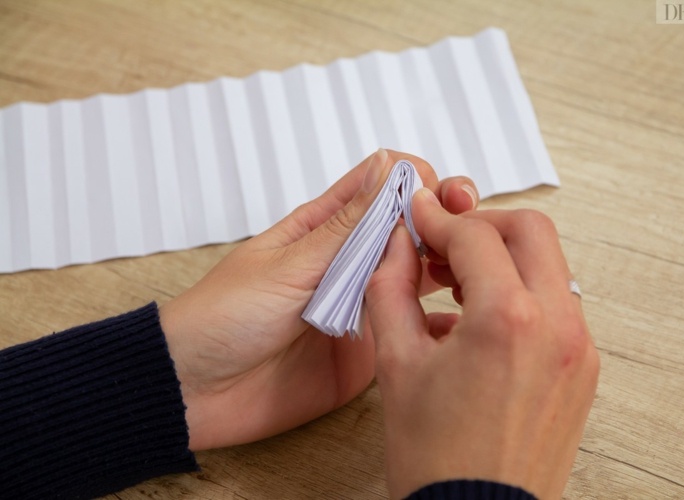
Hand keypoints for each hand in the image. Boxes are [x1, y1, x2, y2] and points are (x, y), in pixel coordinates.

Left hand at [159, 149, 478, 450]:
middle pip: (408, 228)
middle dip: (442, 219)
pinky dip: (439, 322)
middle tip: (465, 227)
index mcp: (323, 229)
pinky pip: (411, 329)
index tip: (438, 192)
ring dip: (447, 264)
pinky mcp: (369, 350)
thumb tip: (389, 167)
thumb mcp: (288, 265)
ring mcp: (362, 305)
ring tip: (474, 267)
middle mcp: (348, 263)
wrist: (196, 392)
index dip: (416, 180)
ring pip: (417, 274)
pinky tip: (464, 318)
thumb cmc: (223, 318)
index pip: (380, 186)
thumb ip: (345, 227)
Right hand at [365, 189, 599, 498]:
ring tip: (456, 284)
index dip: (437, 219)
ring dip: (503, 258)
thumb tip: (396, 246)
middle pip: (530, 230)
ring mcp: (578, 349)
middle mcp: (557, 328)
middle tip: (443, 242)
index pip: (475, 234)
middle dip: (481, 225)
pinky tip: (478, 318)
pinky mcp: (582, 370)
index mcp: (508, 321)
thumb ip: (391, 288)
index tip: (418, 218)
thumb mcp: (396, 363)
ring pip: (549, 265)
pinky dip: (520, 294)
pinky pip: (556, 305)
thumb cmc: (438, 459)